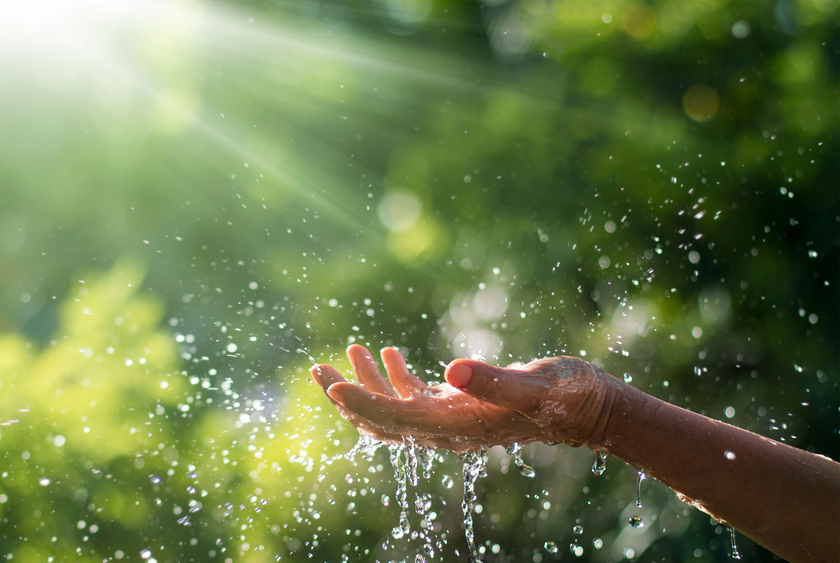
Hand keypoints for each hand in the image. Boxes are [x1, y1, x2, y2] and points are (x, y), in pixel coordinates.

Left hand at [310, 345, 616, 452]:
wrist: (589, 409)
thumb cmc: (566, 396)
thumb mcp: (532, 384)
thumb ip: (494, 380)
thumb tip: (452, 370)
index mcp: (457, 426)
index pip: (395, 419)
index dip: (361, 404)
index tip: (331, 386)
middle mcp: (447, 429)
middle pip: (381, 420)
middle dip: (346, 395)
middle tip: (317, 367)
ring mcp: (451, 420)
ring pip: (393, 409)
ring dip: (366, 383)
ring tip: (350, 350)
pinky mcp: (459, 407)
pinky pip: (414, 399)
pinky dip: (395, 378)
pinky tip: (390, 354)